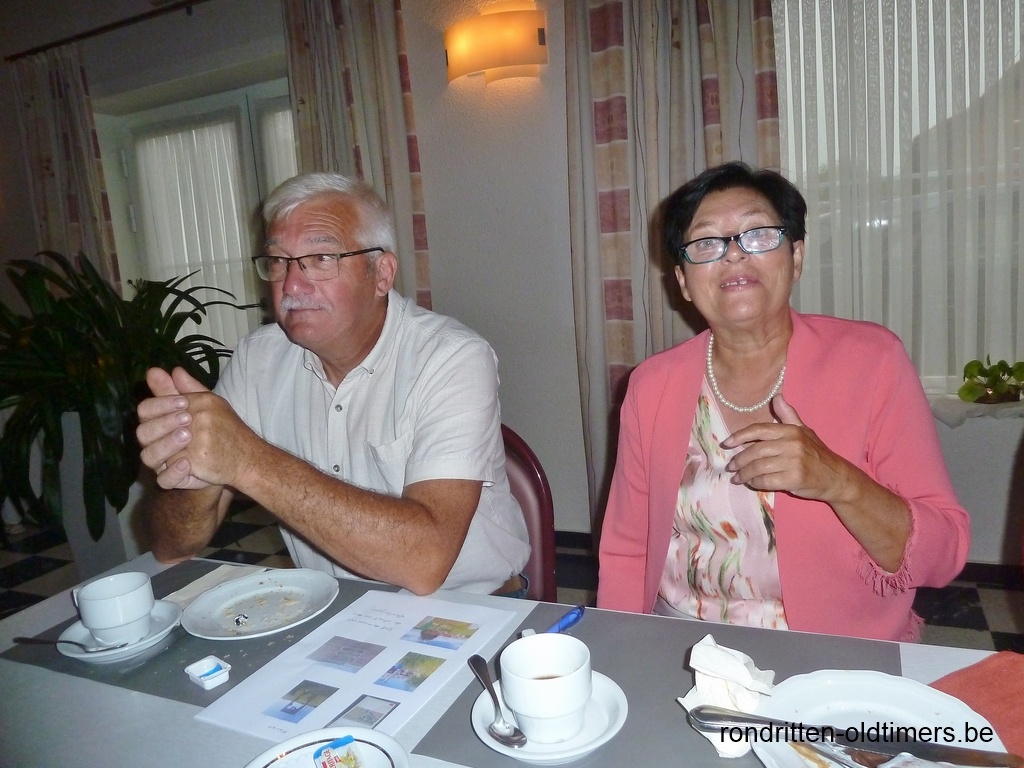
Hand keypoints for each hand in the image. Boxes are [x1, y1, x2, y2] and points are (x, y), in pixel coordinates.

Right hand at [137, 367, 212, 489]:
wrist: (237, 453)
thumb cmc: (215, 426)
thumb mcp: (203, 404)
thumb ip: (183, 389)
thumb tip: (157, 370)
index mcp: (158, 421)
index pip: (145, 410)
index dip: (161, 405)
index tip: (184, 401)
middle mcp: (154, 442)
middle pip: (143, 433)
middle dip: (164, 424)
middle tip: (188, 418)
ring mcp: (161, 462)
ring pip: (148, 456)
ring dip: (167, 445)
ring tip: (188, 436)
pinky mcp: (172, 479)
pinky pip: (163, 480)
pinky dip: (173, 472)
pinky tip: (188, 462)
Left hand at [721, 393, 851, 502]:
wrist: (836, 476)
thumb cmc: (816, 453)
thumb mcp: (804, 430)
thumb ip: (788, 415)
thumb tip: (777, 396)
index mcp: (790, 431)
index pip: (759, 430)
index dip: (740, 436)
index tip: (726, 443)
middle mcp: (791, 444)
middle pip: (755, 451)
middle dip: (739, 460)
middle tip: (731, 466)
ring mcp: (793, 462)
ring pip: (758, 467)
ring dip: (744, 474)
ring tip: (737, 477)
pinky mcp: (794, 479)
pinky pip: (766, 481)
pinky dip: (755, 483)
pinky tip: (752, 483)